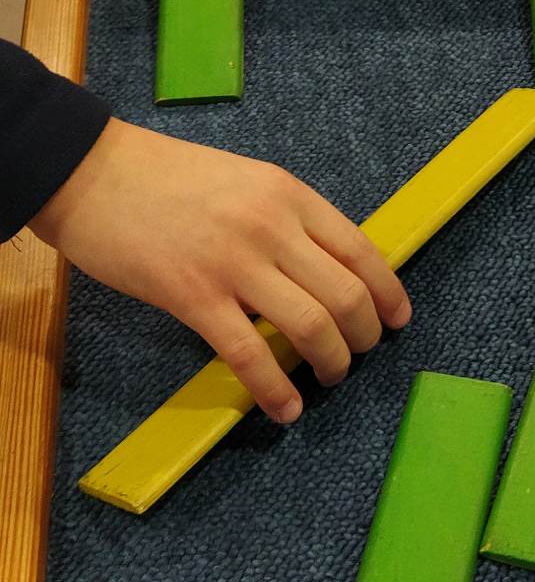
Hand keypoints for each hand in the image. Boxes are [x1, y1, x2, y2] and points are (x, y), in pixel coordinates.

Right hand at [29, 121, 411, 421]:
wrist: (90, 172)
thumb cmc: (163, 176)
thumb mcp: (244, 180)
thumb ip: (284, 218)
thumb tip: (321, 268)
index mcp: (288, 193)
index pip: (361, 249)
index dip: (387, 293)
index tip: (397, 320)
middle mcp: (272, 227)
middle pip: (346, 296)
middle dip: (364, 337)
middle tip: (359, 355)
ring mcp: (233, 263)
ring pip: (311, 327)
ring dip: (332, 364)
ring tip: (329, 379)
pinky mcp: (193, 296)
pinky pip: (249, 355)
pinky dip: (276, 390)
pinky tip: (285, 409)